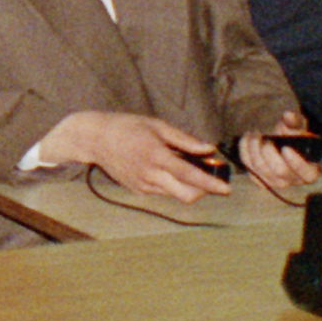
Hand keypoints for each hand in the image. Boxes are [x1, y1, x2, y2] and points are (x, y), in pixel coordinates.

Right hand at [31, 111, 229, 201]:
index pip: (190, 175)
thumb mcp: (157, 126)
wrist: (95, 139)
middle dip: (203, 191)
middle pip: (186, 195)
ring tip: (186, 167)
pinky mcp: (137, 190)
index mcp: (157, 156)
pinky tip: (166, 169)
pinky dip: (171, 184)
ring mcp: (142, 185)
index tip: (226, 188)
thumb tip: (209, 148)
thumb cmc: (127, 127)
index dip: (211, 183)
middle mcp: (150, 175)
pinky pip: (161, 192)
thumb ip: (185, 140)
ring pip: (175, 195)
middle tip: (209, 179)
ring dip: (187, 186)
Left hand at [232, 125, 321, 200]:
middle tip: (266, 137)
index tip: (286, 148)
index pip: (306, 172)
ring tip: (256, 134)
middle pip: (279, 171)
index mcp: (310, 171)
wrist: (282, 142)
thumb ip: (295, 122)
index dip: (296, 162)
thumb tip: (288, 116)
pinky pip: (248, 165)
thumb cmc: (295, 136)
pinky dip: (245, 149)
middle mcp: (293, 180)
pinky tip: (247, 138)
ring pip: (261, 168)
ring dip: (255, 148)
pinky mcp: (259, 179)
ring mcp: (275, 182)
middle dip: (270, 151)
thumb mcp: (298, 128)